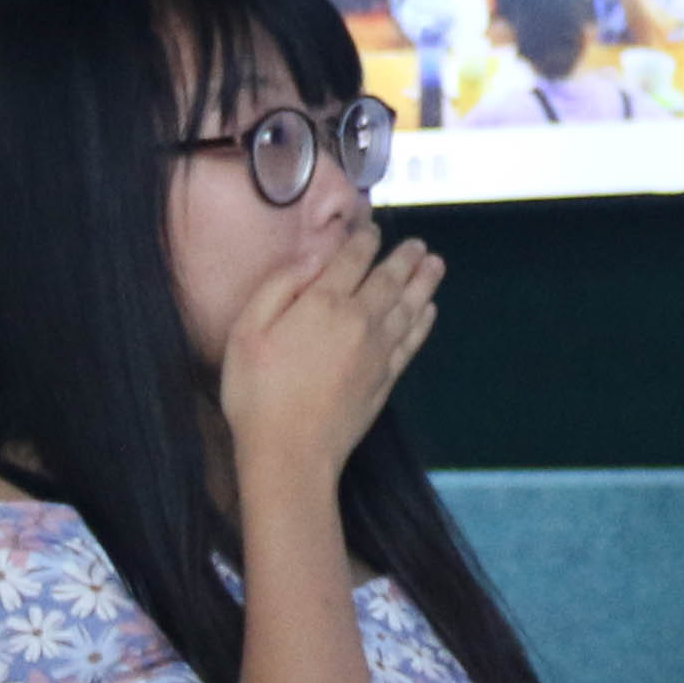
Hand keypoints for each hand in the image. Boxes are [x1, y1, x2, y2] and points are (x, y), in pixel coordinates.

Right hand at [216, 210, 440, 485]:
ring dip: (424, 282)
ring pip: (409, 306)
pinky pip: (412, 340)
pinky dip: (423, 321)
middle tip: (418, 244)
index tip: (371, 229)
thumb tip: (315, 255)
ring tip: (435, 264)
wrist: (291, 453)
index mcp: (324, 302)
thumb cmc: (258, 392)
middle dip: (404, 257)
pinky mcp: (387, 378)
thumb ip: (281, 285)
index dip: (364, 239)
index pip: (352, 258)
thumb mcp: (248, 330)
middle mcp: (360, 320)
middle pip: (389, 278)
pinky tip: (429, 310)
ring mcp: (378, 350)